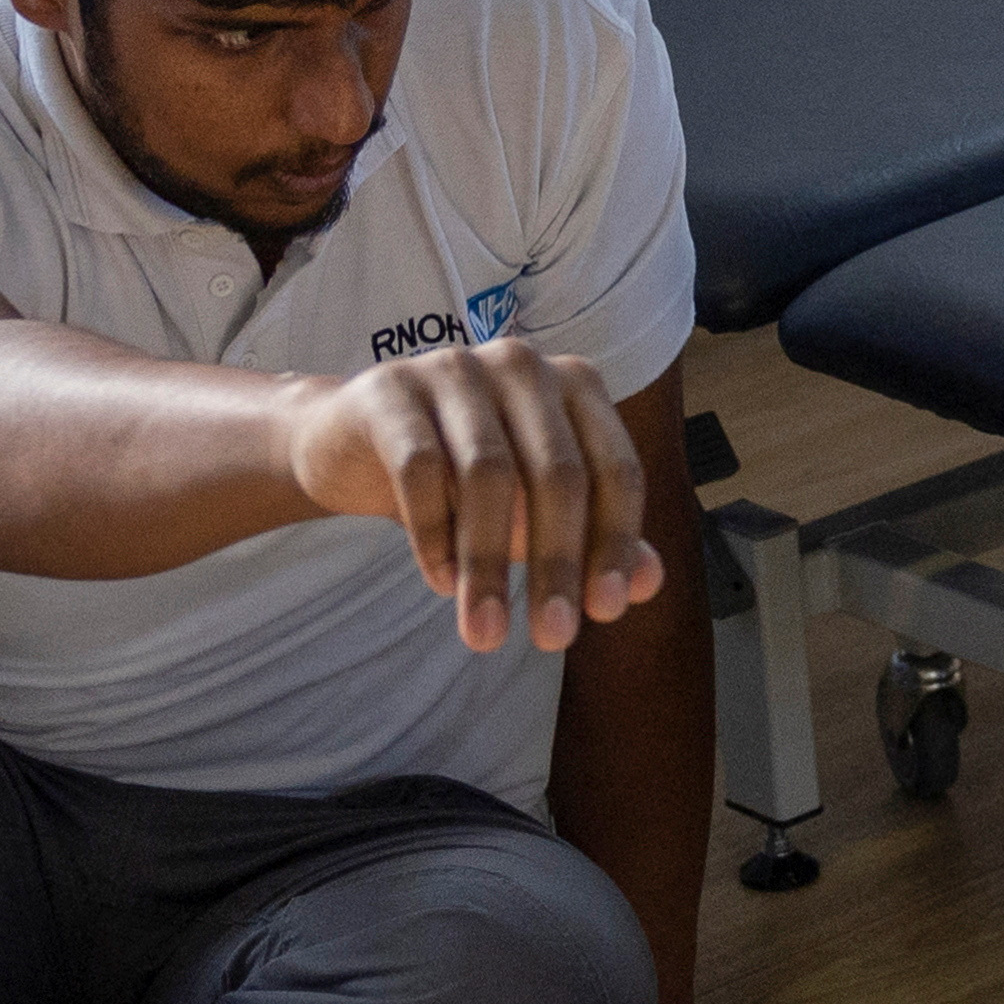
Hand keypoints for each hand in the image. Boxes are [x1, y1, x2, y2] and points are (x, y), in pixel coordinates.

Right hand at [286, 340, 664, 652]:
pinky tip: (442, 582)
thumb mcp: (534, 511)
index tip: (605, 613)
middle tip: (552, 639)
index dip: (615, 543)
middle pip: (557, 474)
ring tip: (486, 632)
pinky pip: (420, 469)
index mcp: (577, 385)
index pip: (615, 469)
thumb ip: (595, 537)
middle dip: (558, 564)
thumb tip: (649, 583)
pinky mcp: (391, 389)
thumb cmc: (463, 479)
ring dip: (490, 565)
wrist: (354, 444)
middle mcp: (523, 365)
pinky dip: (434, 535)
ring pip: (487, 475)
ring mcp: (455, 369)